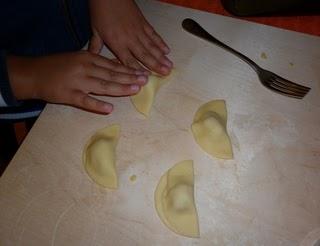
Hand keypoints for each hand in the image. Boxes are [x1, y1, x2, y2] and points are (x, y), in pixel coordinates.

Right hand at [7, 51, 147, 113]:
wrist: (33, 73)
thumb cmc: (58, 66)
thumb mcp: (78, 58)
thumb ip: (97, 62)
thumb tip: (117, 65)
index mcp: (88, 58)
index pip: (113, 65)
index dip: (129, 70)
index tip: (142, 73)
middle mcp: (85, 68)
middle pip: (111, 74)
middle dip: (130, 78)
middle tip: (145, 81)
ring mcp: (77, 82)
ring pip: (102, 86)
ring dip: (120, 88)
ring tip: (135, 90)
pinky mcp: (68, 95)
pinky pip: (85, 101)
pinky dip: (97, 105)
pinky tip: (109, 109)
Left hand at [89, 0, 172, 75]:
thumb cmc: (100, 11)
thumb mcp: (95, 30)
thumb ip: (95, 45)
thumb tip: (92, 57)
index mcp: (117, 43)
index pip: (128, 61)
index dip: (137, 71)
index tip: (146, 79)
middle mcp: (130, 39)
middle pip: (144, 55)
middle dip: (156, 65)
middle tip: (166, 74)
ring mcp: (138, 31)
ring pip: (152, 46)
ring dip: (161, 57)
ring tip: (170, 66)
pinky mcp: (144, 23)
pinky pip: (154, 35)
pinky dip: (161, 42)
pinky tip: (167, 50)